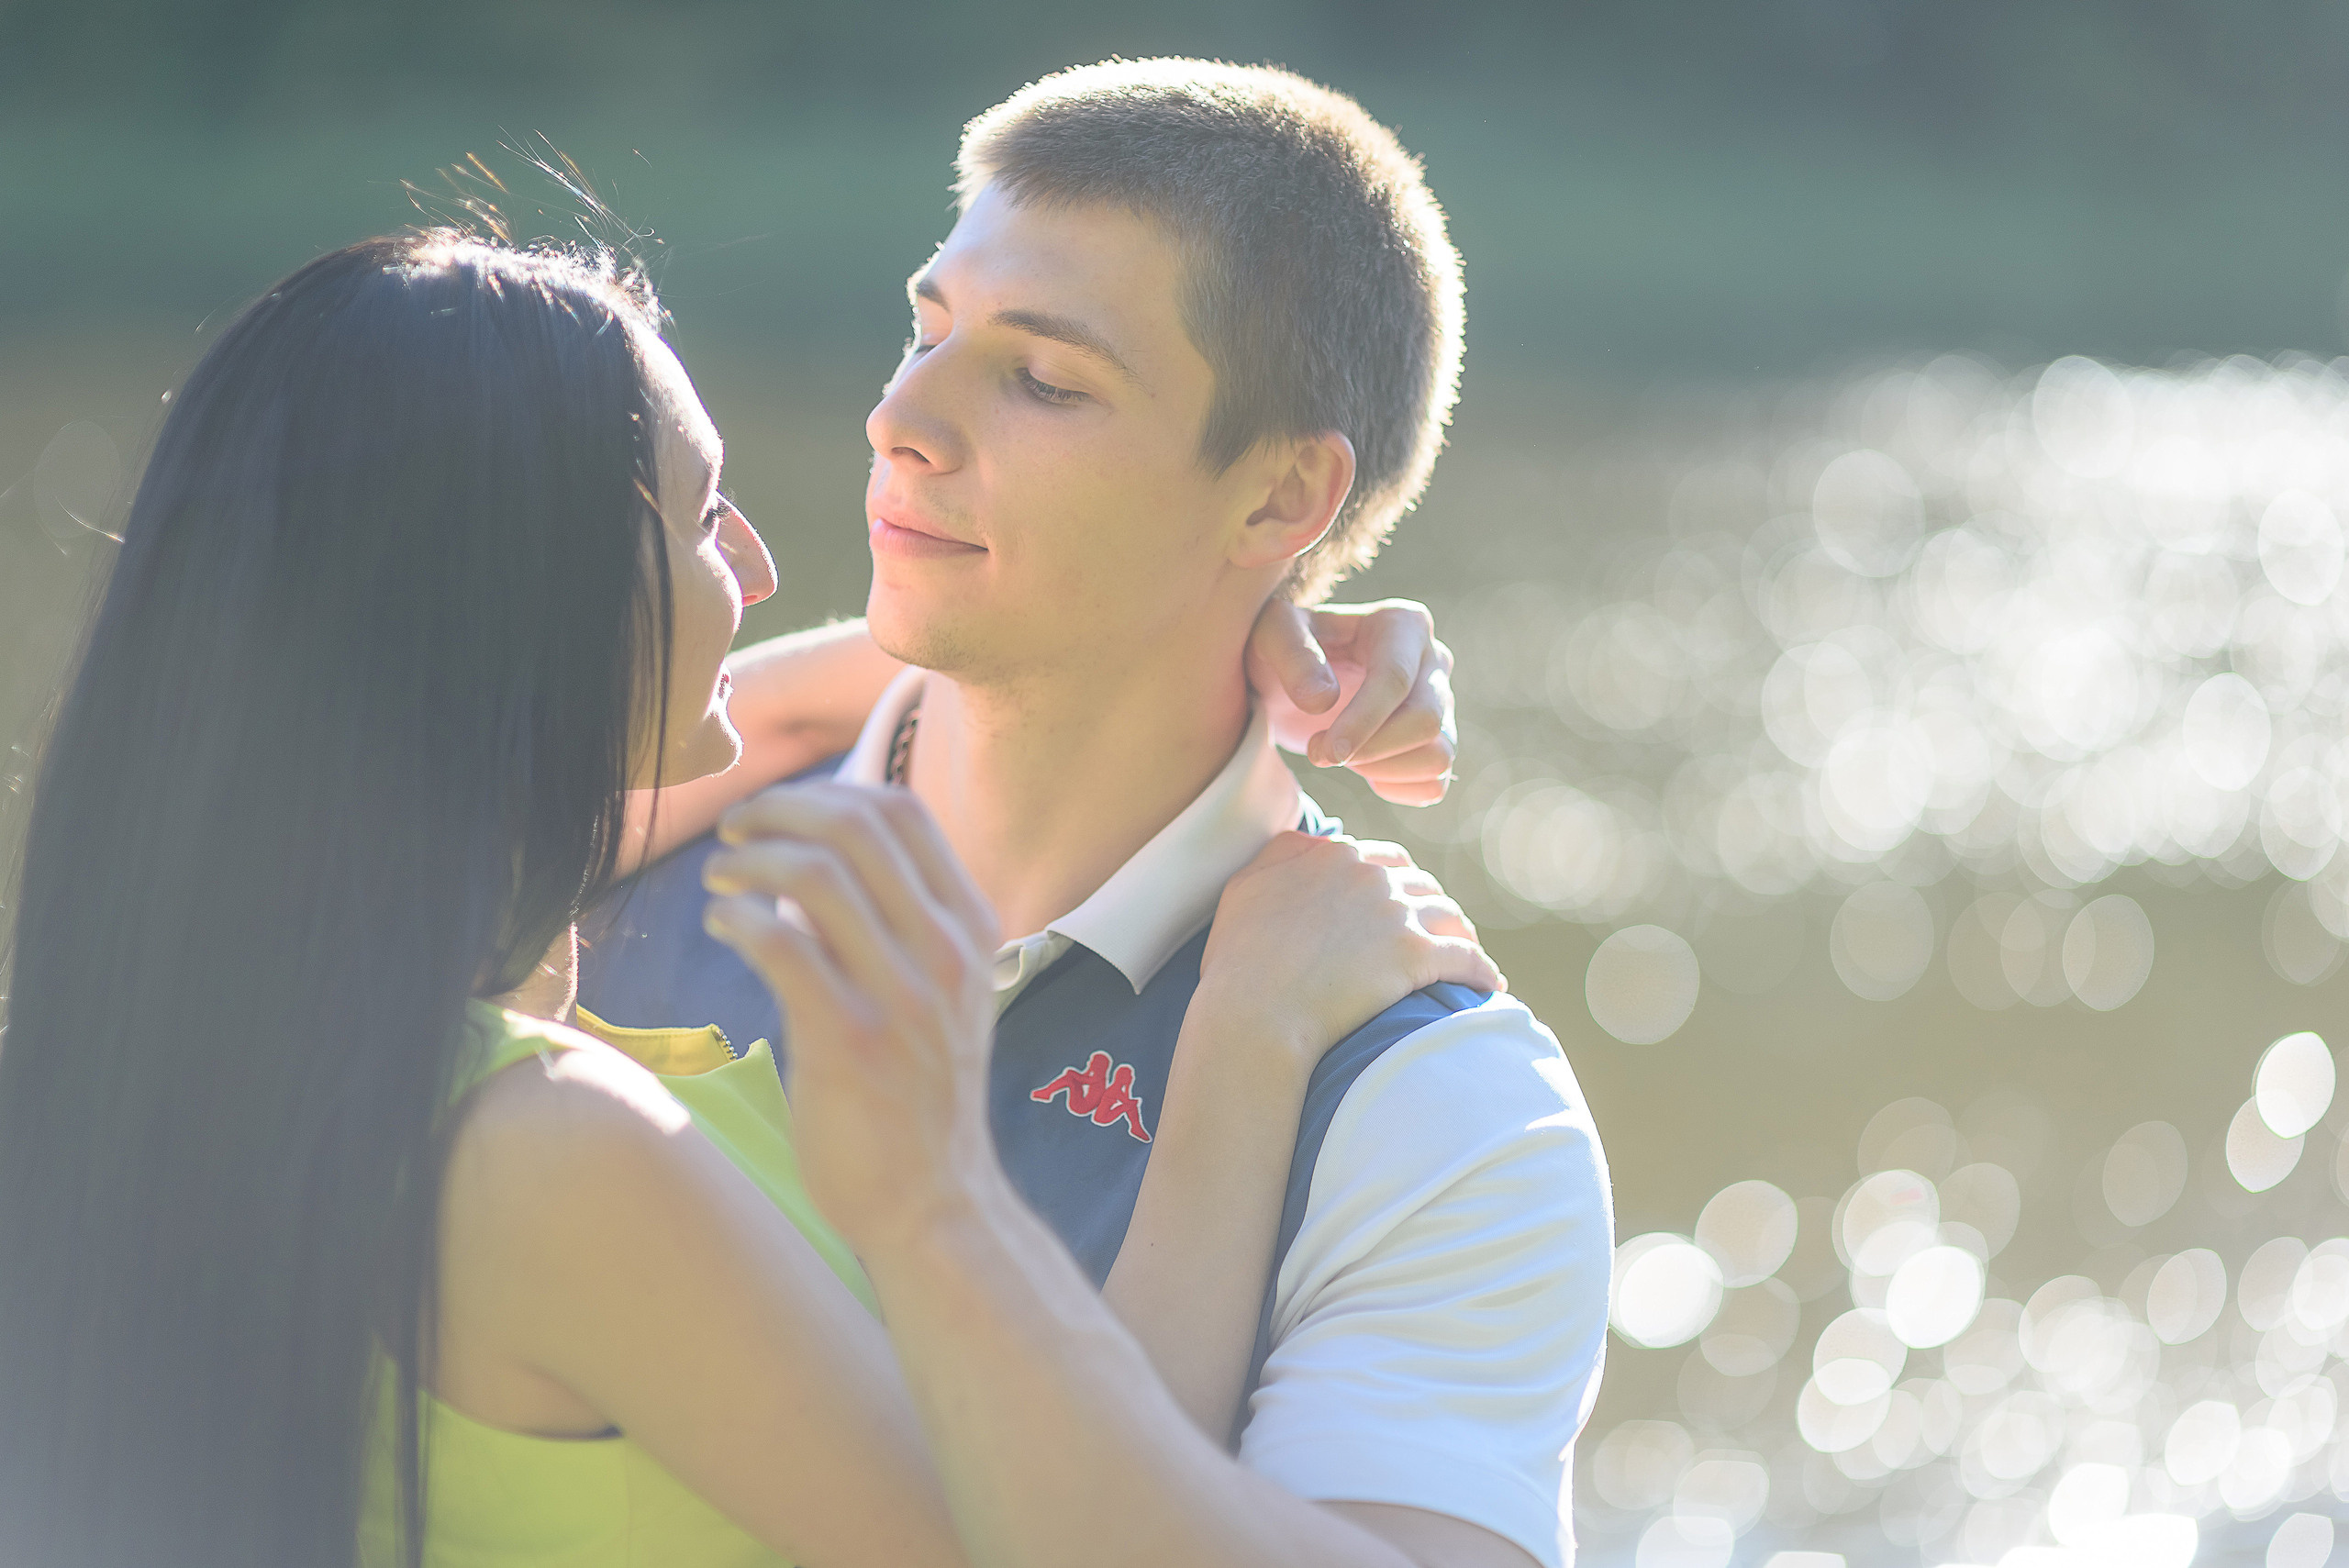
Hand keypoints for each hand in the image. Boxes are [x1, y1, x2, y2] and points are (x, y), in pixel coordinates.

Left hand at [699, 783, 1002, 1251]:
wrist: (935, 1202)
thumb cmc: (920, 1097)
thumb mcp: (939, 996)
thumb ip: (895, 926)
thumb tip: (812, 859)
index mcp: (970, 929)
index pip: (903, 811)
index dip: (826, 791)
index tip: (779, 814)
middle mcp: (944, 951)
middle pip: (857, 824)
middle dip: (779, 810)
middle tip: (734, 831)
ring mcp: (902, 995)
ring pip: (816, 872)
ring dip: (751, 860)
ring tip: (719, 879)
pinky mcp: (849, 1041)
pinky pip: (781, 943)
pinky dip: (738, 918)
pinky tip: (720, 927)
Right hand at [1192, 832, 1502, 1081]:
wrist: (1256, 1012)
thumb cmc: (1241, 962)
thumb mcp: (1245, 888)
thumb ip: (1281, 854)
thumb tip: (1312, 840)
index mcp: (1335, 857)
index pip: (1385, 859)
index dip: (1399, 883)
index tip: (1404, 906)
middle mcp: (1371, 876)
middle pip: (1423, 885)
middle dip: (1432, 907)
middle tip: (1437, 933)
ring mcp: (1398, 913)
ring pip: (1450, 916)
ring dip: (1460, 935)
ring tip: (1465, 958)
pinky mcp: (1418, 955)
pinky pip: (1468, 958)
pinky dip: (1482, 971)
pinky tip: (1489, 986)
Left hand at [1244, 598, 1457, 806]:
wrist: (1292, 673)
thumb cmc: (1283, 646)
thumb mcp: (1270, 633)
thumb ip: (1291, 653)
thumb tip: (1323, 700)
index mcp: (1401, 624)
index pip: (1395, 679)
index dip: (1361, 722)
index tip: (1322, 752)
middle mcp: (1433, 660)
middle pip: (1426, 720)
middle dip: (1371, 749)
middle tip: (1318, 753)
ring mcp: (1441, 703)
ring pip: (1438, 754)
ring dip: (1383, 770)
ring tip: (1338, 757)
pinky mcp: (1436, 740)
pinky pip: (1434, 782)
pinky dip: (1398, 789)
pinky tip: (1363, 771)